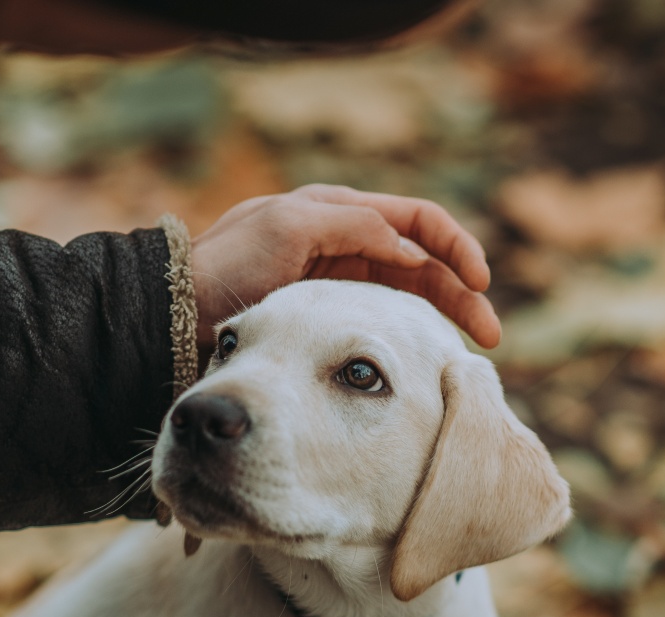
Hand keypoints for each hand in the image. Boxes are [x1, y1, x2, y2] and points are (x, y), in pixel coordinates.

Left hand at [191, 184, 498, 347]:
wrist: (175, 311)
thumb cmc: (227, 263)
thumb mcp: (290, 230)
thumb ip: (355, 229)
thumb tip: (416, 253)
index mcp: (339, 211)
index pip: (419, 220)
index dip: (456, 247)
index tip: (479, 283)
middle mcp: (343, 242)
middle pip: (422, 262)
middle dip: (460, 293)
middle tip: (489, 336)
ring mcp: (334, 280)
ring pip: (405, 293)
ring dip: (440, 318)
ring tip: (467, 354)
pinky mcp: (322, 314)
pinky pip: (376, 318)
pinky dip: (405, 333)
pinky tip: (419, 357)